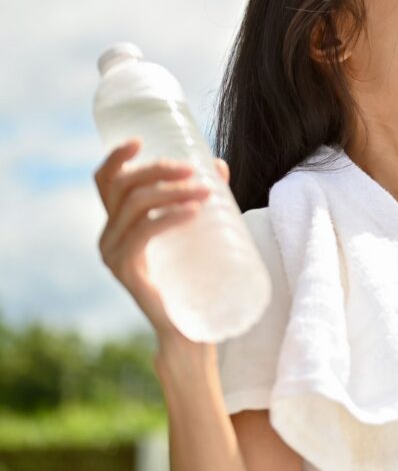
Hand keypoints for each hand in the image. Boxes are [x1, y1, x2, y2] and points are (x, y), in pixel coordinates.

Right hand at [94, 138, 229, 343]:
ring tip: (206, 191)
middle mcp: (108, 236)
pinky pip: (144, 233)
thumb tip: (218, 165)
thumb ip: (201, 198)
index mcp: (118, 224)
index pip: (106, 182)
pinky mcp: (126, 270)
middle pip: (124, 186)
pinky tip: (193, 210)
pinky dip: (170, 216)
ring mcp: (113, 253)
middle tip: (195, 170)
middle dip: (159, 170)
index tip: (141, 140)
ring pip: (136, 205)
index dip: (117, 157)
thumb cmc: (193, 277)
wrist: (189, 330)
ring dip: (172, 191)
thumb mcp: (194, 231)